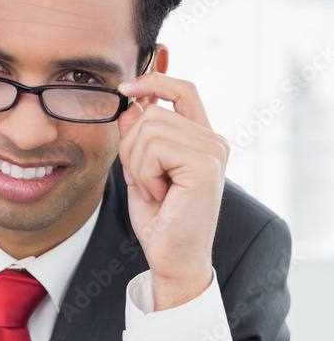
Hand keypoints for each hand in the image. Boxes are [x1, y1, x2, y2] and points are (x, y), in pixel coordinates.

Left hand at [116, 72, 229, 310]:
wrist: (172, 258)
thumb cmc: (160, 221)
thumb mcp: (140, 171)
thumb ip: (137, 138)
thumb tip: (130, 105)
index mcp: (201, 139)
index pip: (183, 90)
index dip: (154, 81)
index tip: (126, 90)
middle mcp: (213, 141)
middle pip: (152, 112)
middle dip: (131, 148)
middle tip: (144, 183)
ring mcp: (213, 151)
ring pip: (150, 128)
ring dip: (137, 164)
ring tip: (153, 191)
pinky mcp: (205, 164)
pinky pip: (155, 148)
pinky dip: (145, 173)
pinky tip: (159, 194)